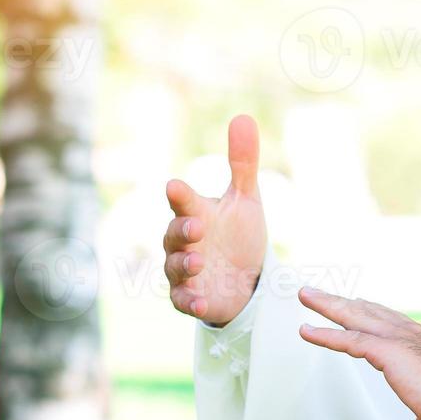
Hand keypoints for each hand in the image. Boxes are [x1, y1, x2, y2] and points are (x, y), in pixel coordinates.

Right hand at [164, 115, 269, 327]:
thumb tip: (243, 116)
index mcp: (196, 213)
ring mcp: (184, 271)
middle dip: (182, 230)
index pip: (184, 201)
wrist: (246, 278)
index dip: (180, 194)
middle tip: (196, 227)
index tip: (174, 185)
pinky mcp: (189, 297)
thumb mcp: (246, 199)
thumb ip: (242, 163)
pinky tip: (199, 302)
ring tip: (199, 262)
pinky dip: (189, 300)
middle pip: (174, 234)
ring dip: (185, 264)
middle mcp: (184, 242)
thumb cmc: (239, 234)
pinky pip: (182, 300)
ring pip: (174, 267)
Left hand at [297, 287, 420, 419]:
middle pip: (369, 310)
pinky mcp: (388, 351)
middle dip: (343, 300)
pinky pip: (349, 340)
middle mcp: (412, 333)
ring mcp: (400, 339)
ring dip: (328, 305)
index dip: (369, 311)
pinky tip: (307, 330)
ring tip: (306, 296)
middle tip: (319, 293)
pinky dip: (326, 335)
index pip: (391, 320)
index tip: (354, 303)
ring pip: (356, 316)